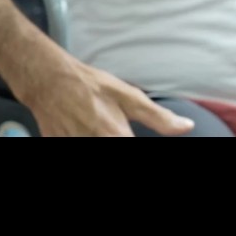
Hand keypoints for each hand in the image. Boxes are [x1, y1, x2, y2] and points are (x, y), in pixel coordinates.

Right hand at [17, 56, 194, 136]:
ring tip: (100, 126)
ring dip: (104, 137)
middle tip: (116, 129)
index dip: (134, 140)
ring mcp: (74, 146)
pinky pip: (77, 146)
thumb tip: (187, 127)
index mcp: (116, 137)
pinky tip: (88, 130)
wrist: (48, 82)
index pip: (135, 145)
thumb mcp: (129, 97)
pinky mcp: (58, 145)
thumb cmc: (91, 87)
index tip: (131, 134)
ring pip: (95, 147)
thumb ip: (159, 117)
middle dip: (119, 137)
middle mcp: (94, 144)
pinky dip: (84, 137)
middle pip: (117, 153)